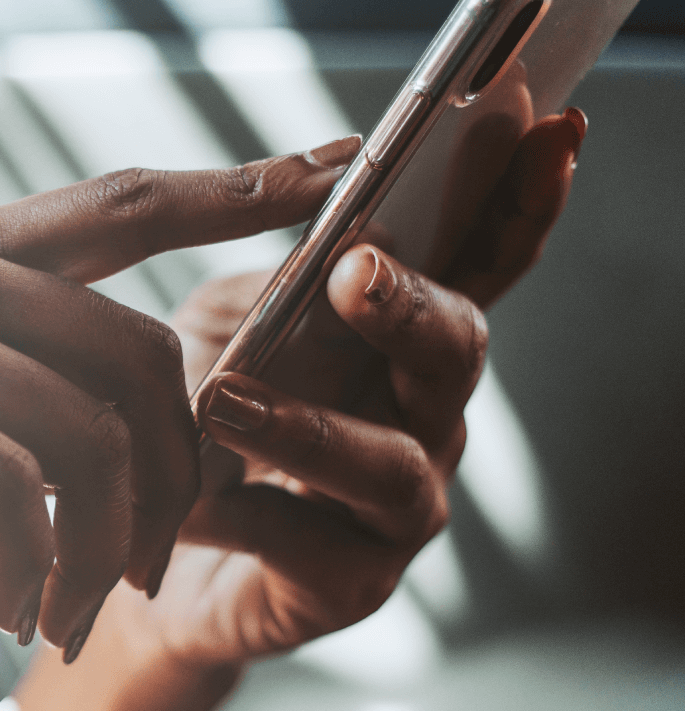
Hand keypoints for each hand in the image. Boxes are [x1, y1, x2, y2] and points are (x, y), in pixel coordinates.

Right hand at [0, 137, 361, 652]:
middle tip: (147, 571)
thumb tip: (159, 405)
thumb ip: (38, 386)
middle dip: (173, 478)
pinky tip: (6, 604)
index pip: (124, 204)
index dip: (236, 187)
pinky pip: (14, 484)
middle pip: (139, 353)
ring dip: (99, 545)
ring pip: (89, 429)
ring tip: (64, 608)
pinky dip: (31, 564)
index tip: (332, 167)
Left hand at [100, 107, 583, 668]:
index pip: (480, 264)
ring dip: (311, 427)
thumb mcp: (230, 323)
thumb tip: (327, 193)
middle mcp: (421, 414)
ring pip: (390, 463)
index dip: (522, 203)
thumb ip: (279, 275)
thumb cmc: (205, 415)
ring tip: (223, 402)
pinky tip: (189, 501)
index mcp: (401, 339)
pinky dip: (245, 513)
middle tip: (356, 272)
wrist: (157, 541)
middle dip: (412, 308)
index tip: (554, 130)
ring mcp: (400, 504)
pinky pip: (312, 545)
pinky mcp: (354, 581)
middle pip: (456, 351)